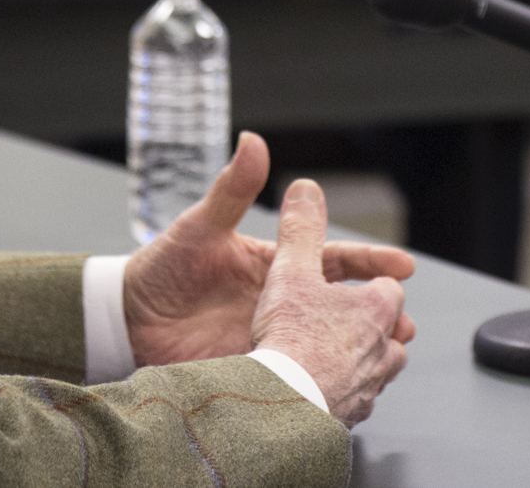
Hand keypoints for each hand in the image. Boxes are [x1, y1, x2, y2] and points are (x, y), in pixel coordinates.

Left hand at [122, 133, 415, 373]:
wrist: (124, 322)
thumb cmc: (161, 269)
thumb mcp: (199, 227)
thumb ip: (232, 188)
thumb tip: (254, 141)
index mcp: (274, 265)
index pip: (332, 260)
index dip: (368, 262)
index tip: (402, 266)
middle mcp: (279, 303)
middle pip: (340, 308)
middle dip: (378, 314)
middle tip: (405, 321)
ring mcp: (269, 337)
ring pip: (326, 345)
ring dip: (358, 350)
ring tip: (387, 360)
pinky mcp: (255, 369)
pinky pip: (296, 376)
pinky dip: (323, 381)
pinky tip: (345, 388)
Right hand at [250, 178, 413, 426]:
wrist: (283, 408)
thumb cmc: (291, 341)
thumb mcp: (290, 269)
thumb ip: (300, 228)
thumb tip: (306, 190)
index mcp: (375, 309)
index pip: (389, 287)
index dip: (374, 280)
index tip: (363, 280)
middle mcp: (382, 349)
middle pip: (394, 330)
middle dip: (377, 324)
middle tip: (351, 318)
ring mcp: (369, 387)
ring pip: (382, 369)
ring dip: (367, 360)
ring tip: (341, 355)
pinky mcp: (352, 417)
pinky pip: (358, 400)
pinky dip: (346, 392)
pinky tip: (324, 391)